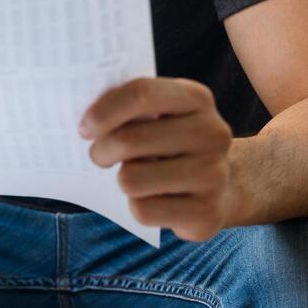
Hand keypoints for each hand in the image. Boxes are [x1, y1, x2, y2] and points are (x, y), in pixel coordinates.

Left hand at [80, 77, 236, 241]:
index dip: (104, 111)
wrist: (222, 187)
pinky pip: (143, 211)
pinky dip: (137, 207)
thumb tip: (87, 122)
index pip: (141, 94)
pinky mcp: (206, 213)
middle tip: (99, 156)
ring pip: (131, 179)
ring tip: (131, 177)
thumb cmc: (173, 144)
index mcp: (197, 99)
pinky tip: (151, 200)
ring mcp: (213, 175)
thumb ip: (131, 108)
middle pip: (130, 140)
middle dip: (101, 151)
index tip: (85, 127)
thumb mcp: (162, 114)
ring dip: (121, 181)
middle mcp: (212, 133)